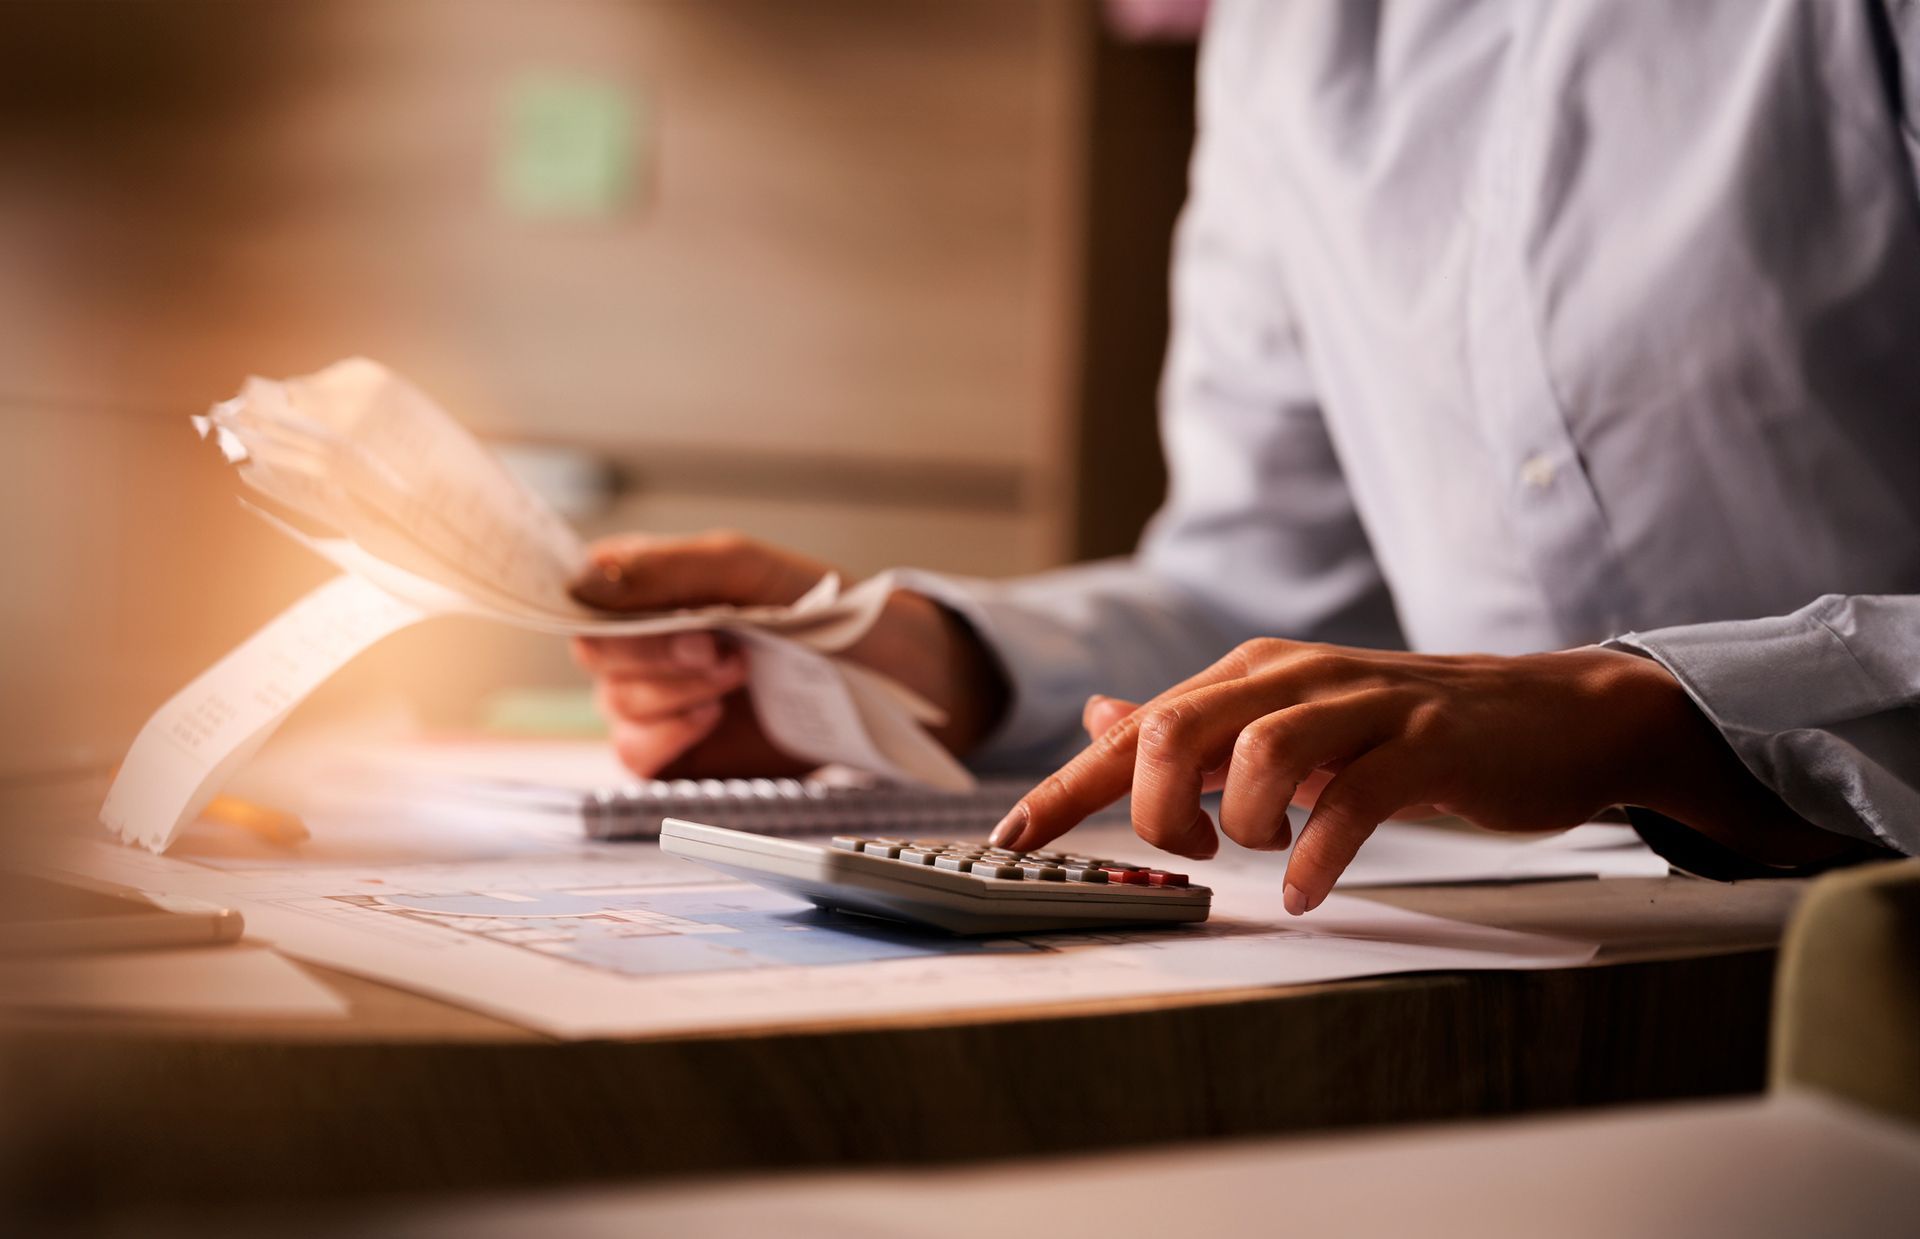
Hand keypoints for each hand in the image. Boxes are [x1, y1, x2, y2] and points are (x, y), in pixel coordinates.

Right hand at [569, 531, 1004, 777]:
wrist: (885, 676)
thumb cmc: (821, 610)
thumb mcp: (746, 570)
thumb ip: (666, 569)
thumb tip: (584, 580)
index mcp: (650, 589)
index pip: (583, 596)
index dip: (607, 612)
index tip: (664, 617)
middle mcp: (645, 645)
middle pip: (595, 655)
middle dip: (656, 655)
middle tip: (721, 650)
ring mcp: (660, 701)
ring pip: (616, 707)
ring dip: (672, 694)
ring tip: (735, 677)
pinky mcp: (681, 754)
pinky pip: (637, 757)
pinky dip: (666, 737)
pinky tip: (710, 717)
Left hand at [991, 638, 1841, 913]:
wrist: (1552, 712)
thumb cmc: (1407, 727)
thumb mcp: (1289, 717)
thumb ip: (1195, 723)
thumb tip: (1102, 717)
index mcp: (1250, 677)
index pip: (1136, 729)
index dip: (1065, 788)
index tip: (1009, 843)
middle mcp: (1295, 677)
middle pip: (1179, 726)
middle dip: (1153, 805)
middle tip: (1188, 851)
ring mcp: (1364, 705)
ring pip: (1261, 753)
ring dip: (1241, 825)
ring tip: (1260, 854)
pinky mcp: (1427, 743)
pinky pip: (1356, 798)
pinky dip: (1317, 853)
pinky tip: (1307, 887)